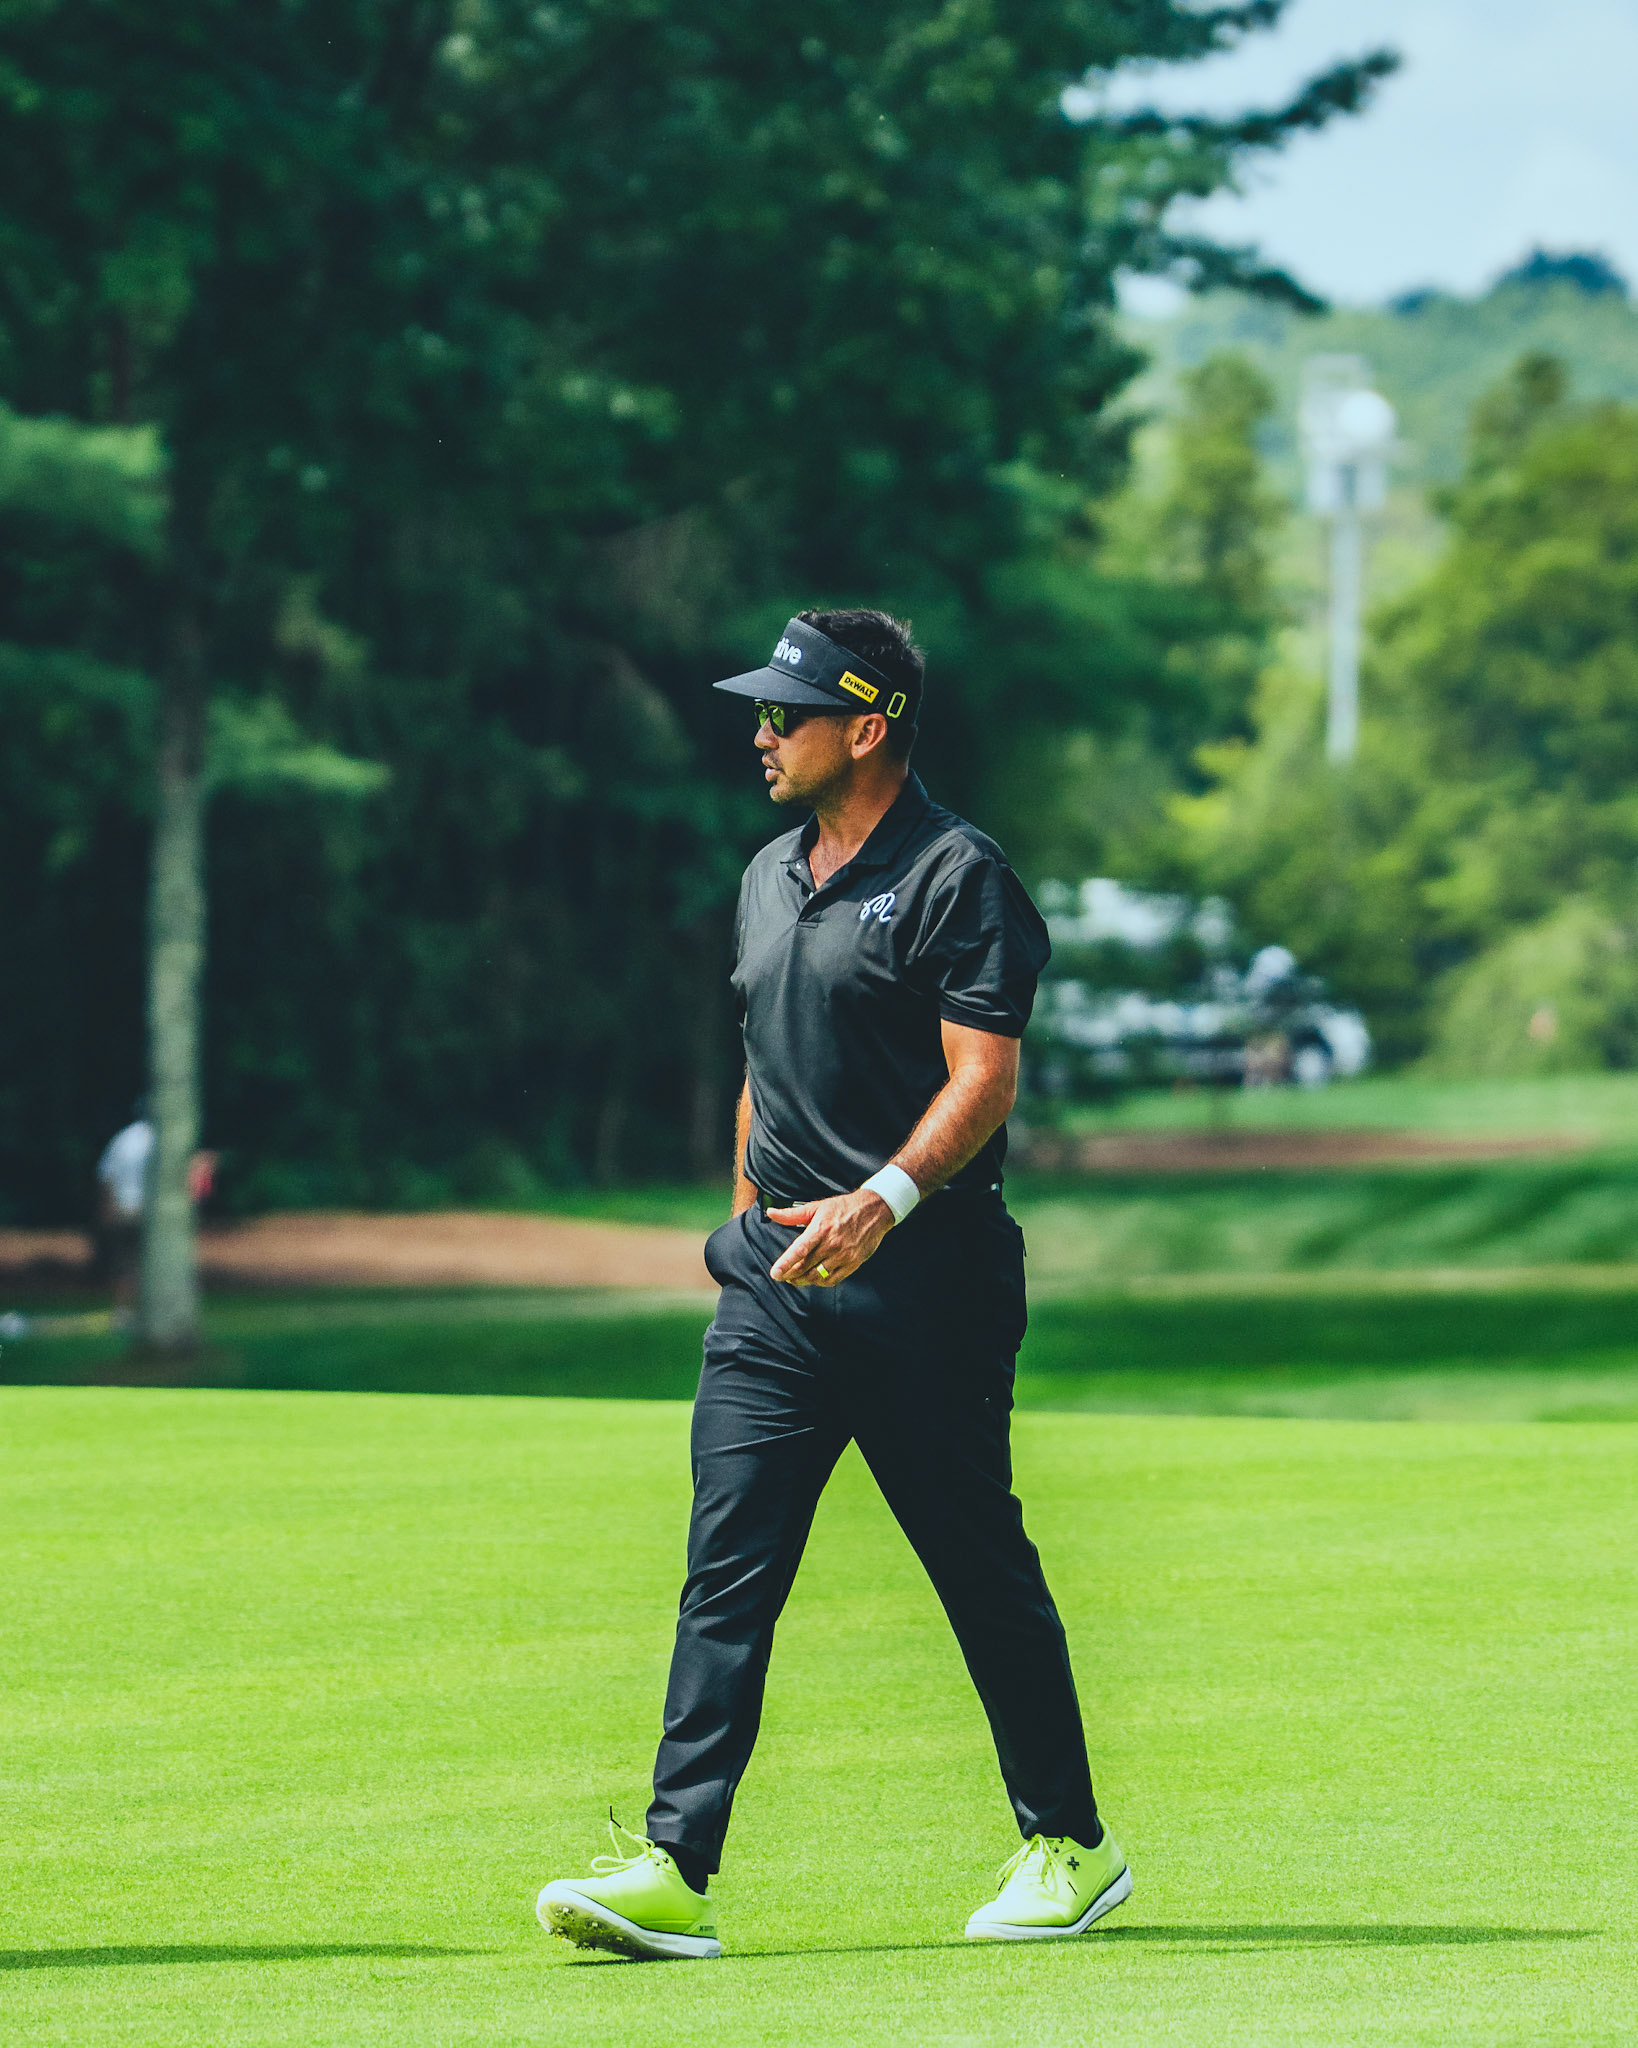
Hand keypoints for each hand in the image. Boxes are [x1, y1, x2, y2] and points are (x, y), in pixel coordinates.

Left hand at [766, 1189, 894, 1286]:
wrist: (874, 1210)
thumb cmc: (843, 1207)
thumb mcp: (817, 1207)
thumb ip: (792, 1214)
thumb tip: (771, 1213)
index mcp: (820, 1229)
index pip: (799, 1250)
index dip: (785, 1264)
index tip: (775, 1273)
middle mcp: (832, 1244)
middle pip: (806, 1266)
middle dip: (791, 1274)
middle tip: (782, 1275)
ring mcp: (843, 1255)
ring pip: (818, 1276)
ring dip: (804, 1280)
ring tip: (795, 1279)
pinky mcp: (853, 1263)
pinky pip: (833, 1279)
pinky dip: (821, 1282)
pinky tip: (814, 1278)